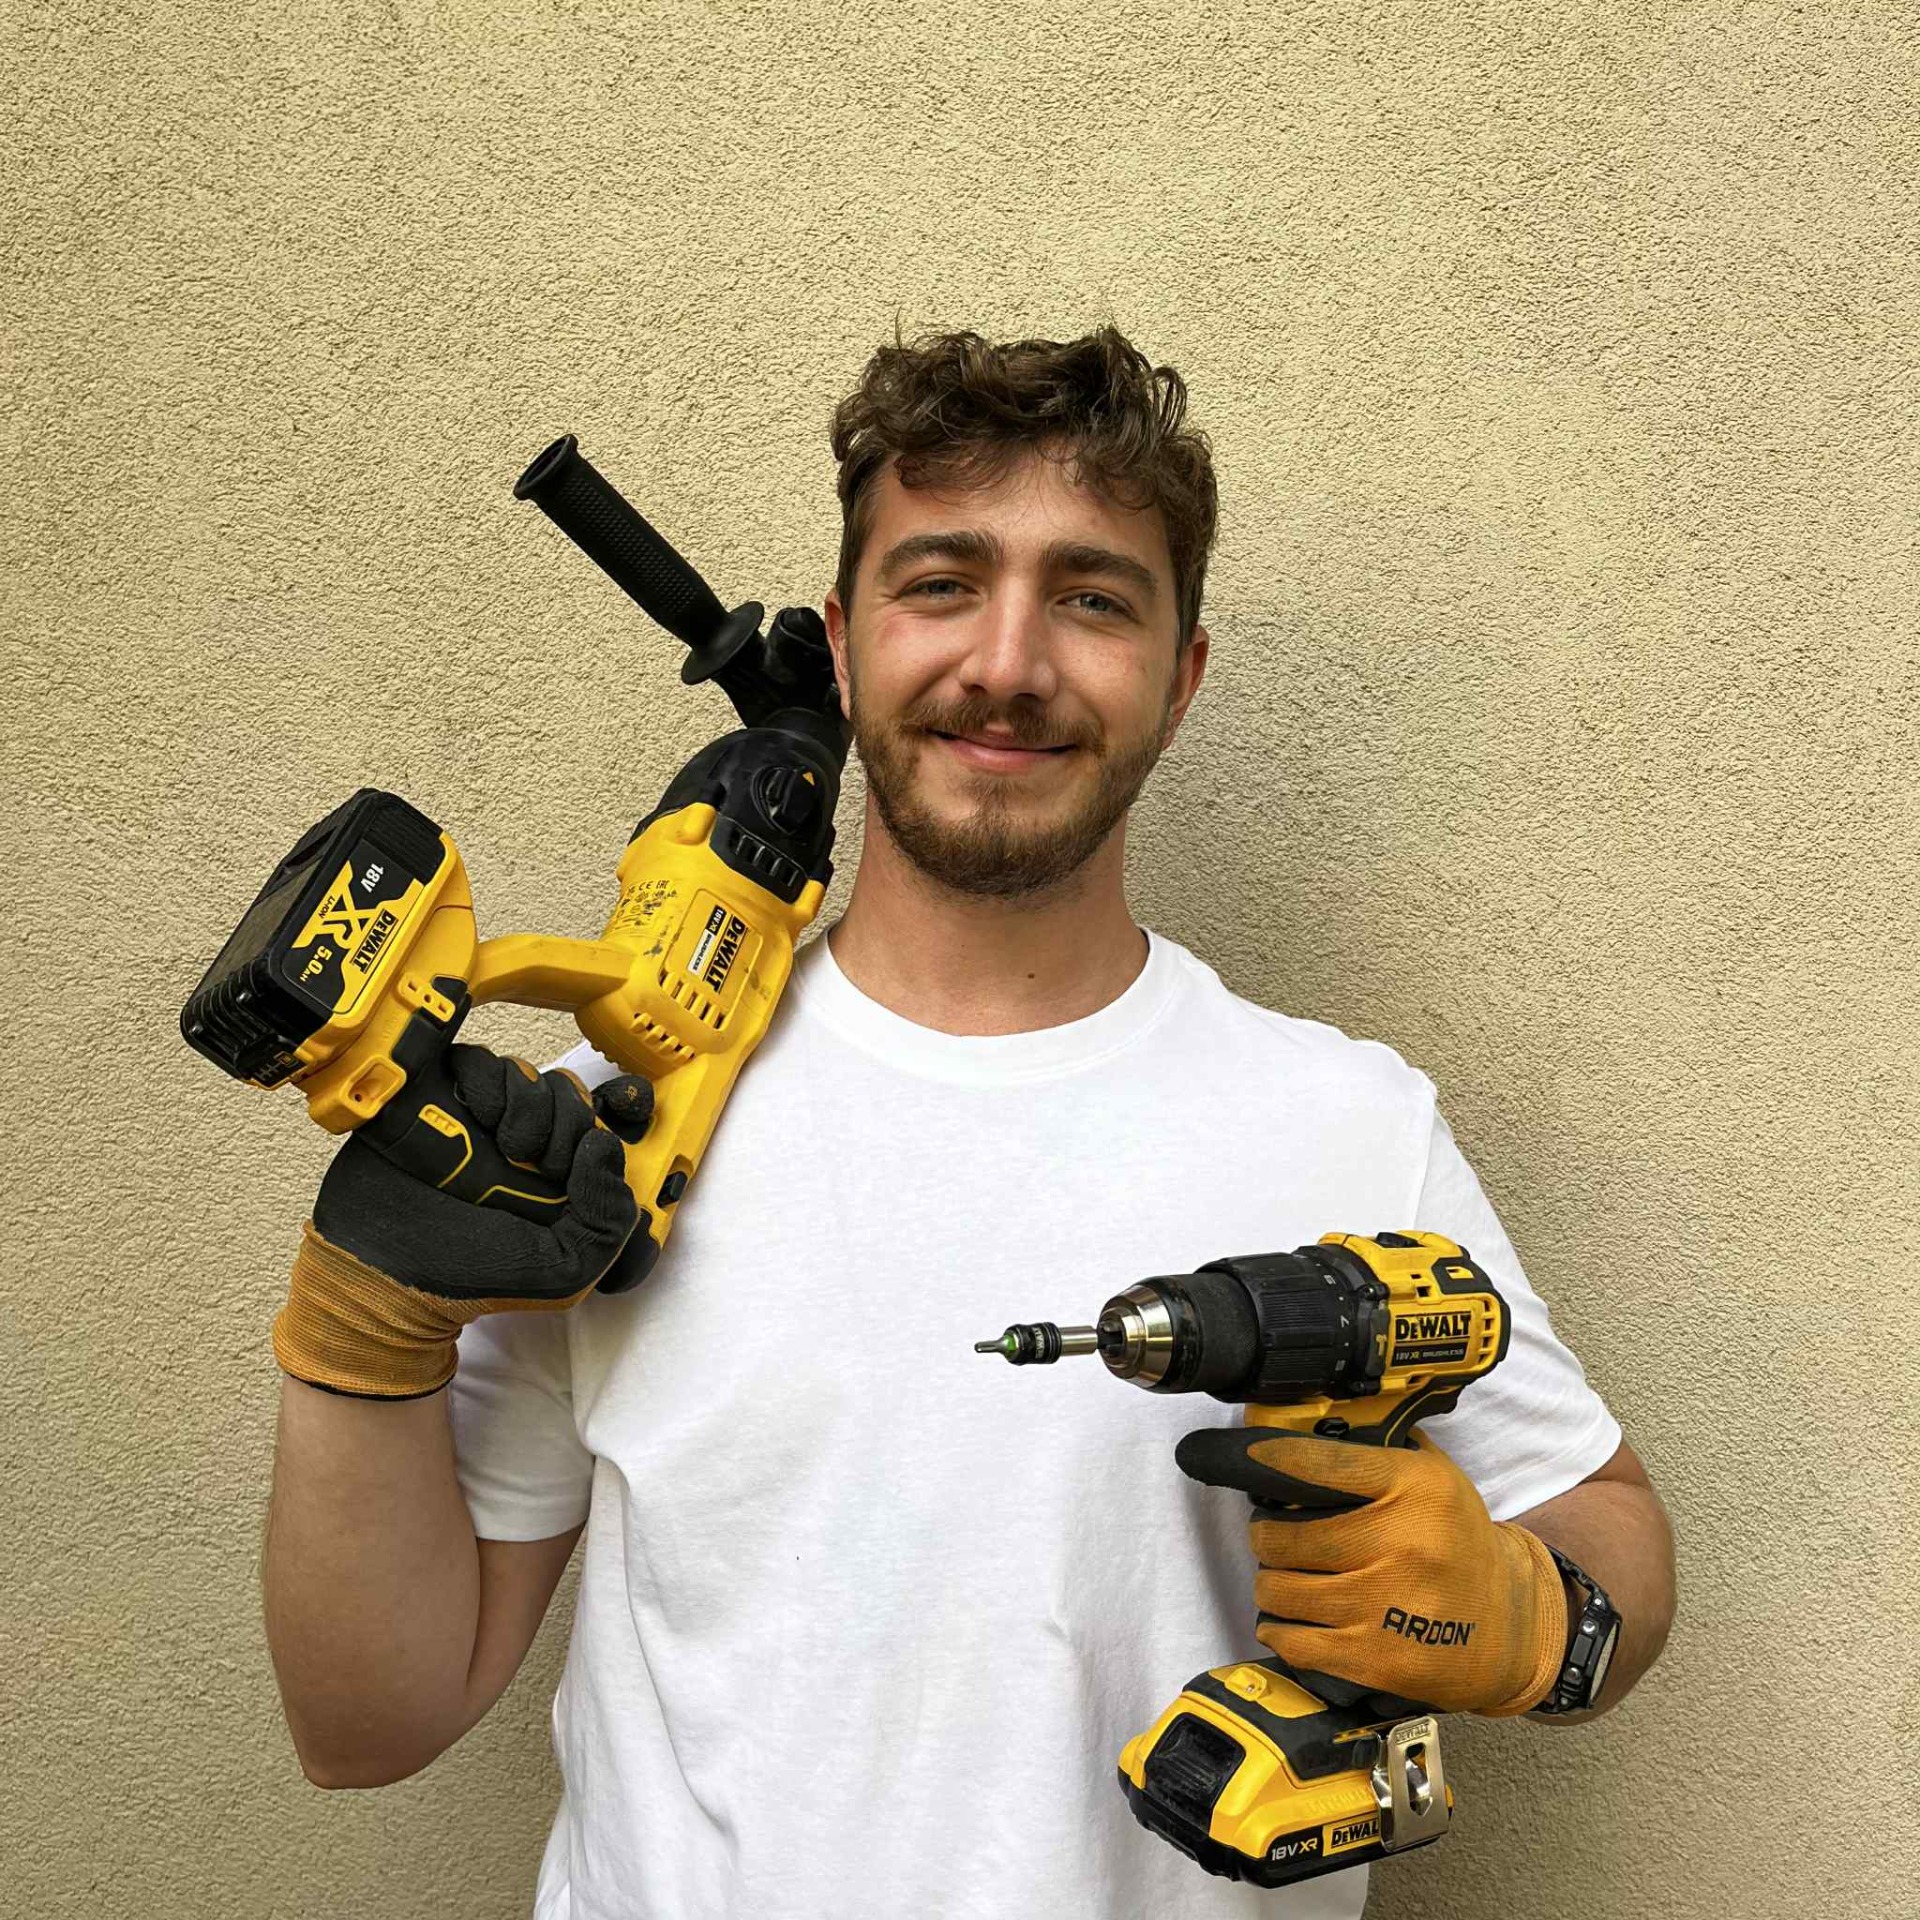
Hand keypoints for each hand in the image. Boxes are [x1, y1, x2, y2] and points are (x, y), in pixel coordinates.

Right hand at [273, 1046, 638, 1400]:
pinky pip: (478, 1060)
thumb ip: (608, 1220)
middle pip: (570, 1092)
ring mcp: (482, 1117)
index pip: (607, 1119)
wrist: (390, 1272)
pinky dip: (487, 1083)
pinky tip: (476, 1119)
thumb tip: (603, 1146)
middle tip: (542, 1164)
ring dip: (528, 1106)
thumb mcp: (566, 1268)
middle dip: (568, 1125)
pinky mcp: (441, 1097)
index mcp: (562, 1174)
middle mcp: (527, 1139)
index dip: (615, 1118)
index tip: (596, 1145)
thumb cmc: (474, 1276)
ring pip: (528, 1071)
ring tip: (505, 1148)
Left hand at [1176, 1426, 1566, 1715]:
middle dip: (1263, 1536)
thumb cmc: (1457, 1541)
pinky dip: (1277, 1631)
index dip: (1265, 1458)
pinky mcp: (1378, 1658)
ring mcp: (1387, 1604)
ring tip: (1280, 1577)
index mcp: (1413, 1486)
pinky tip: (1283, 1621)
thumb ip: (1377, 1449)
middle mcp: (1400, 1542)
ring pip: (1280, 1589)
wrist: (1510, 1624)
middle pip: (1284, 1535)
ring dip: (1269, 1584)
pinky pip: (1295, 1642)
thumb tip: (1303, 1425)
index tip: (1239, 1456)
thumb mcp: (1433, 1477)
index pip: (1316, 1464)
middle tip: (1270, 1536)